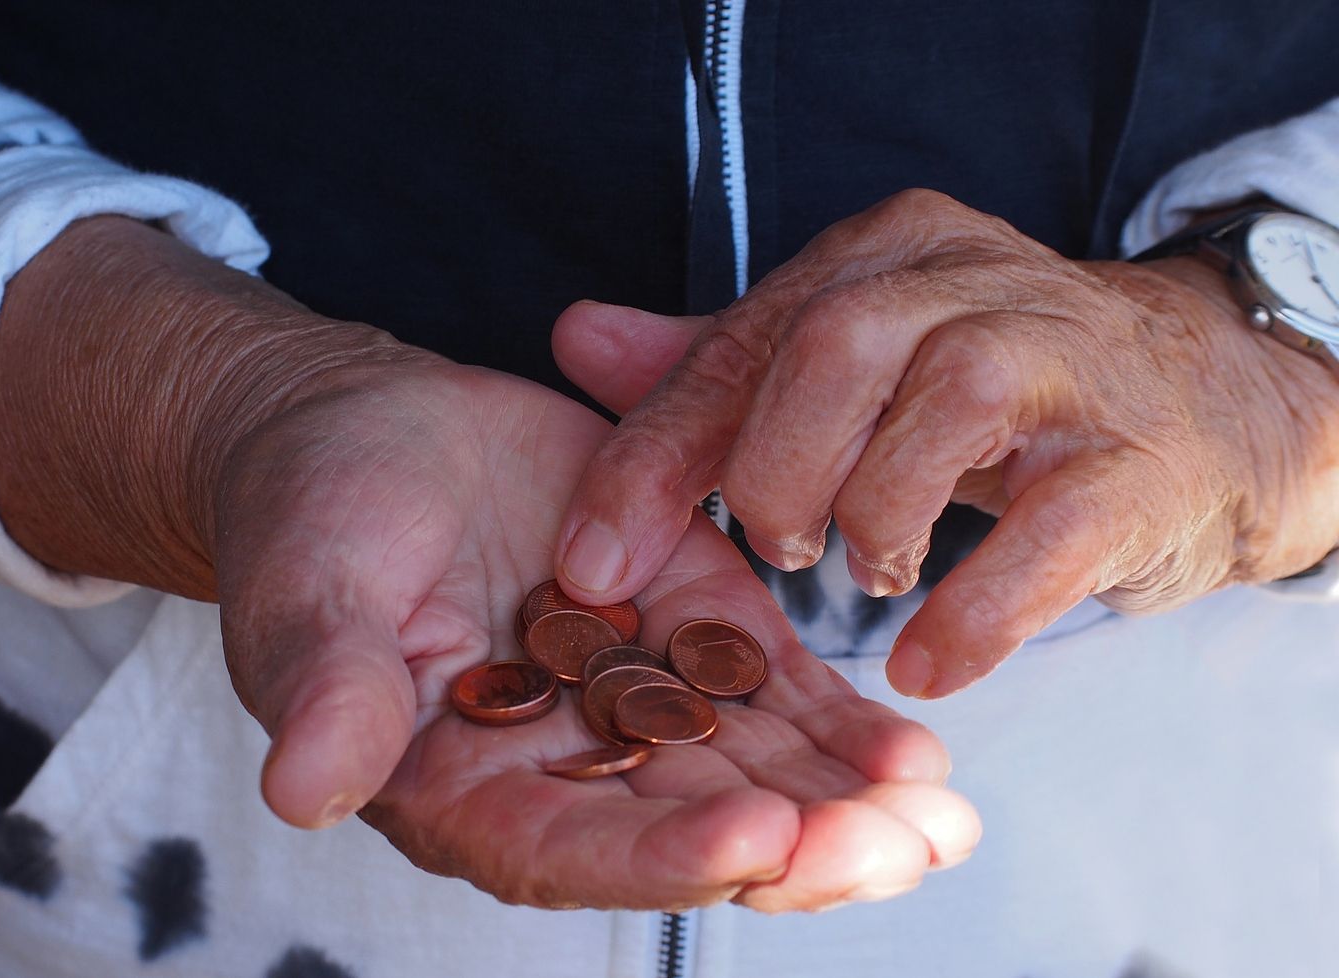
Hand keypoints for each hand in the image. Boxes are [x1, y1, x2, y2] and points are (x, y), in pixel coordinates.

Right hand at [0, 216, 979, 910]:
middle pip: (691, 833)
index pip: (574, 850)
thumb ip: (326, 691)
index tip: (754, 836)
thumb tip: (304, 790)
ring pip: (752, 777)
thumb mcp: (309, 596)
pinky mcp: (686, 633)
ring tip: (936, 809)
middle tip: (896, 840)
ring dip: (847, 804)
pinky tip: (914, 749)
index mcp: (466, 791)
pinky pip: (771, 695)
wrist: (370, 437)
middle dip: (801, 848)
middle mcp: (564, 771)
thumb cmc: (312, 519)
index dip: (665, 854)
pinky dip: (841, 726)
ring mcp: (634, 706)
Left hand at [552, 189, 1338, 697]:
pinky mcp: (1141, 465)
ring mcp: (1074, 363)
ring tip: (869, 567)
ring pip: (948, 406)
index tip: (594, 559)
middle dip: (775, 469)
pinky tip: (927, 659)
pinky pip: (1052, 532)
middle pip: (839, 345)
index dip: (655, 455)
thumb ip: (717, 360)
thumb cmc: (990, 395)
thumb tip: (576, 336)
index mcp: (887, 252)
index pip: (744, 339)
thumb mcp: (848, 364)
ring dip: (875, 515)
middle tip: (779, 546)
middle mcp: (978, 281)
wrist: (1199, 409)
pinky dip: (974, 610)